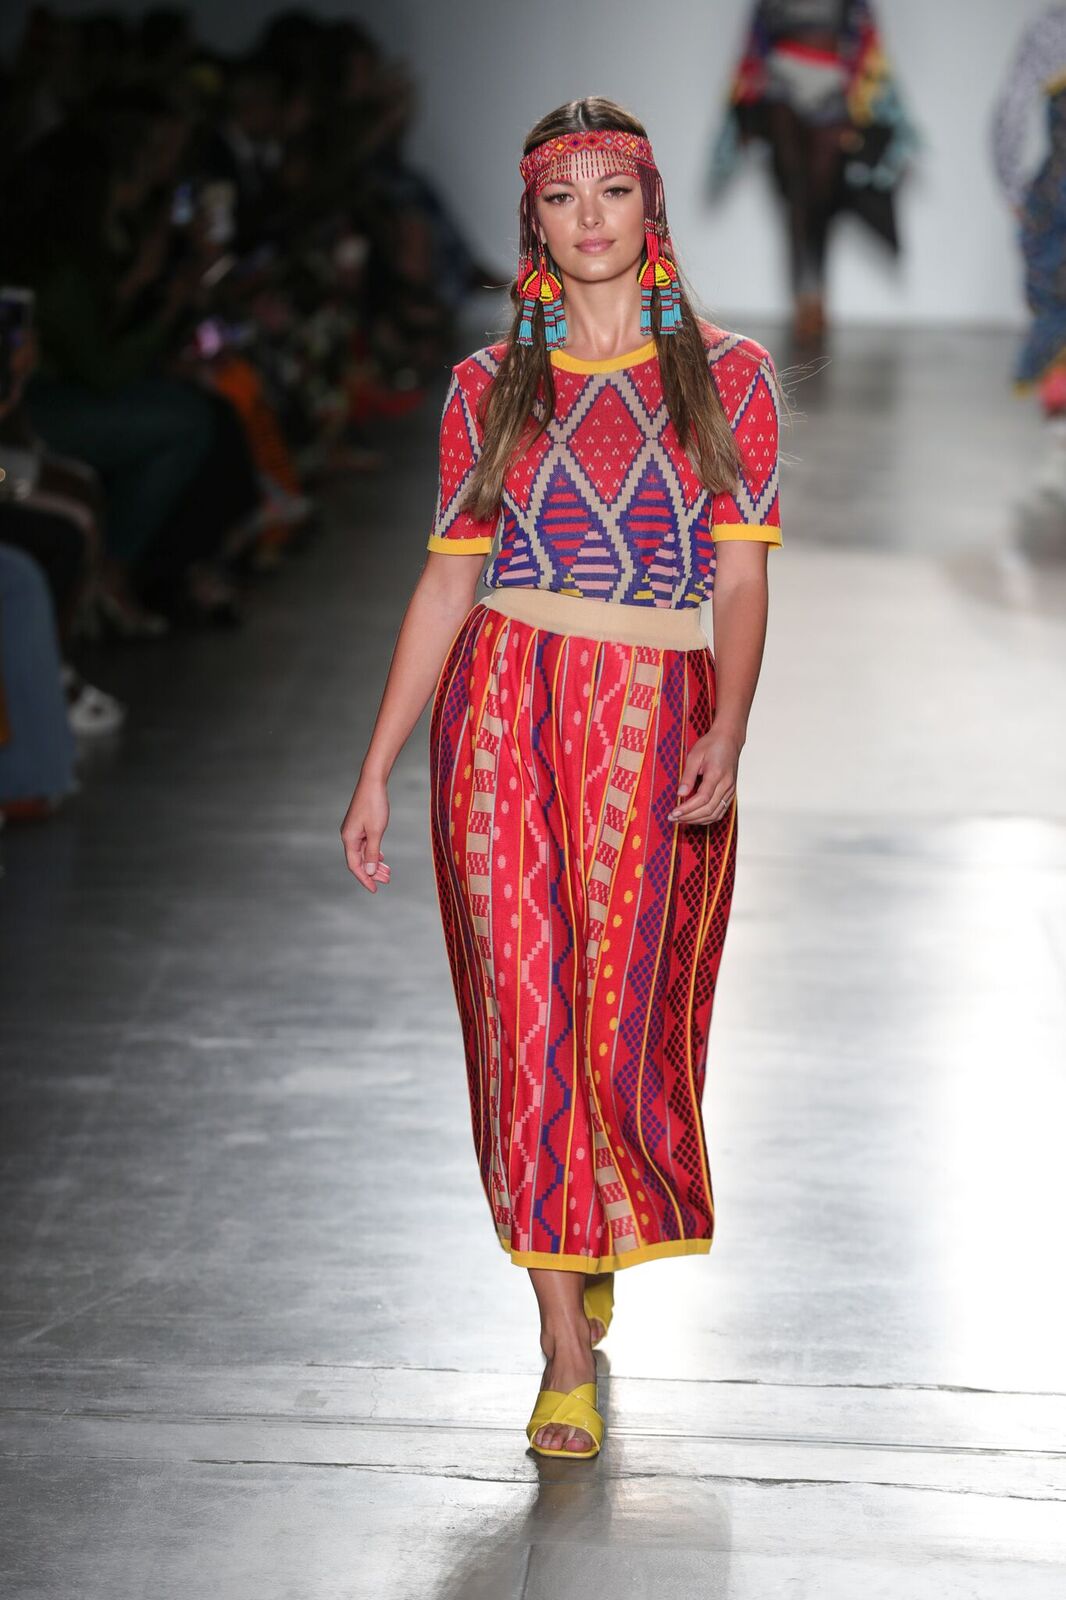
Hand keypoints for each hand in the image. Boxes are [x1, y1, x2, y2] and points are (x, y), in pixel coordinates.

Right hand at [340, 774, 392, 892]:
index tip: (375, 890)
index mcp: (349, 839)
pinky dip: (374, 853)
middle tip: (387, 880)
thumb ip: (373, 852)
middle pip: (359, 861)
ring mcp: (353, 831)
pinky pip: (365, 844)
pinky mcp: (359, 825)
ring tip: (388, 873)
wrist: (373, 781)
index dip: (365, 879)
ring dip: (375, 863)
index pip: (355, 865)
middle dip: (372, 873)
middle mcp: (348, 836)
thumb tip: (370, 871)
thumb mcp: (376, 831)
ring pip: (363, 853)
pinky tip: (382, 858)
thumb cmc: (374, 804)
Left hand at [668, 727, 739, 826]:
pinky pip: (720, 811)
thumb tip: (680, 794)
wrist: (729, 739)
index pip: (702, 798)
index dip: (687, 809)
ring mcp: (730, 790)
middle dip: (689, 817)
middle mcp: (726, 785)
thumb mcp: (694, 756)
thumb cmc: (711, 745)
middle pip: (708, 809)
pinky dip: (707, 818)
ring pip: (715, 814)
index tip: (673, 813)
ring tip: (681, 820)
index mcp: (717, 774)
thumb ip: (688, 776)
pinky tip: (694, 817)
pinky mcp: (731, 793)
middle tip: (673, 818)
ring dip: (697, 820)